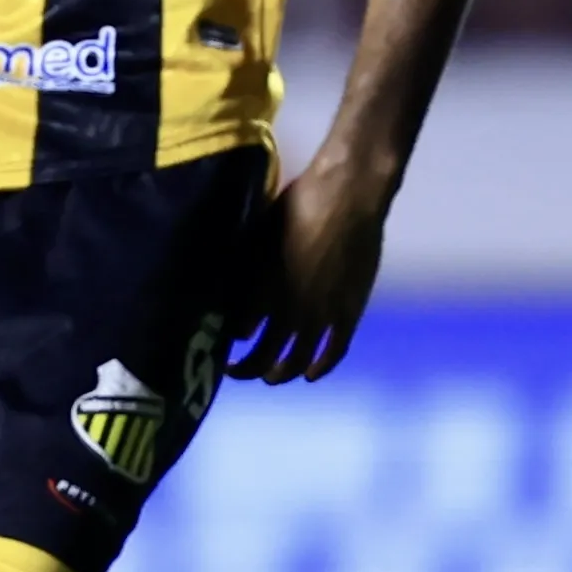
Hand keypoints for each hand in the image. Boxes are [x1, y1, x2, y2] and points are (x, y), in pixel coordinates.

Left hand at [235, 148, 388, 383]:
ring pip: (295, 363)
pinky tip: (310, 376)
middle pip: (260, 358)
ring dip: (279, 375)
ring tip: (269, 376)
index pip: (235, 332)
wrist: (347, 194)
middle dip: (245, 369)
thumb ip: (242, 268)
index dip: (226, 340)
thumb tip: (227, 286)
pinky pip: (333, 352)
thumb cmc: (295, 205)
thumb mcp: (254, 236)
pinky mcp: (350, 311)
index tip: (221, 340)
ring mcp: (321, 314)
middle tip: (235, 370)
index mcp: (258, 291)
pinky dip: (320, 368)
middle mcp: (287, 311)